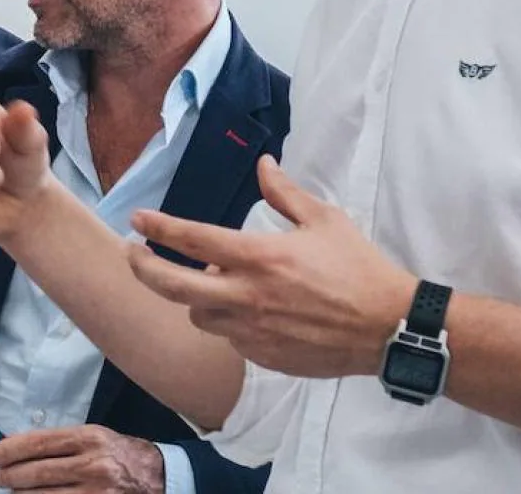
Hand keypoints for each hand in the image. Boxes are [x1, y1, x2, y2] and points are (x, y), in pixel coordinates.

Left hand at [0, 426, 165, 492]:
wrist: (160, 478)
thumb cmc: (122, 455)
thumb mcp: (95, 438)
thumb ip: (61, 444)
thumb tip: (19, 448)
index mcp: (90, 439)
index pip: (39, 443)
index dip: (10, 450)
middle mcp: (93, 465)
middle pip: (37, 472)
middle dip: (10, 476)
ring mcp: (96, 493)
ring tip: (14, 492)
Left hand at [129, 155, 417, 379]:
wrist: (387, 327)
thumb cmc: (358, 268)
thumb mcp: (324, 220)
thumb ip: (285, 193)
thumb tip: (263, 164)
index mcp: (260, 257)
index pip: (194, 240)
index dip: (159, 227)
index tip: (137, 219)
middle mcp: (247, 296)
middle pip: (174, 288)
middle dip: (144, 269)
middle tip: (133, 255)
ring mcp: (253, 331)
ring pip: (200, 316)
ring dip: (195, 299)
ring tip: (209, 283)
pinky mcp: (264, 356)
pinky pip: (230, 338)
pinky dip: (229, 322)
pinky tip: (248, 310)